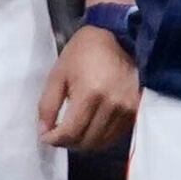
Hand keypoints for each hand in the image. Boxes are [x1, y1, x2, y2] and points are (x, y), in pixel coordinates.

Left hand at [41, 17, 140, 149]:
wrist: (118, 36)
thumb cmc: (84, 52)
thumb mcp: (58, 73)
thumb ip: (48, 105)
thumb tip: (43, 132)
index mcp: (90, 93)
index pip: (71, 132)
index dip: (54, 139)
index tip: (46, 137)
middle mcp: (112, 105)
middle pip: (87, 141)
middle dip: (68, 143)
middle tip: (58, 135)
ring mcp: (128, 109)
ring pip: (102, 143)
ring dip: (84, 143)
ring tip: (74, 132)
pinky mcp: (137, 111)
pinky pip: (116, 136)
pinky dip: (100, 138)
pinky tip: (91, 128)